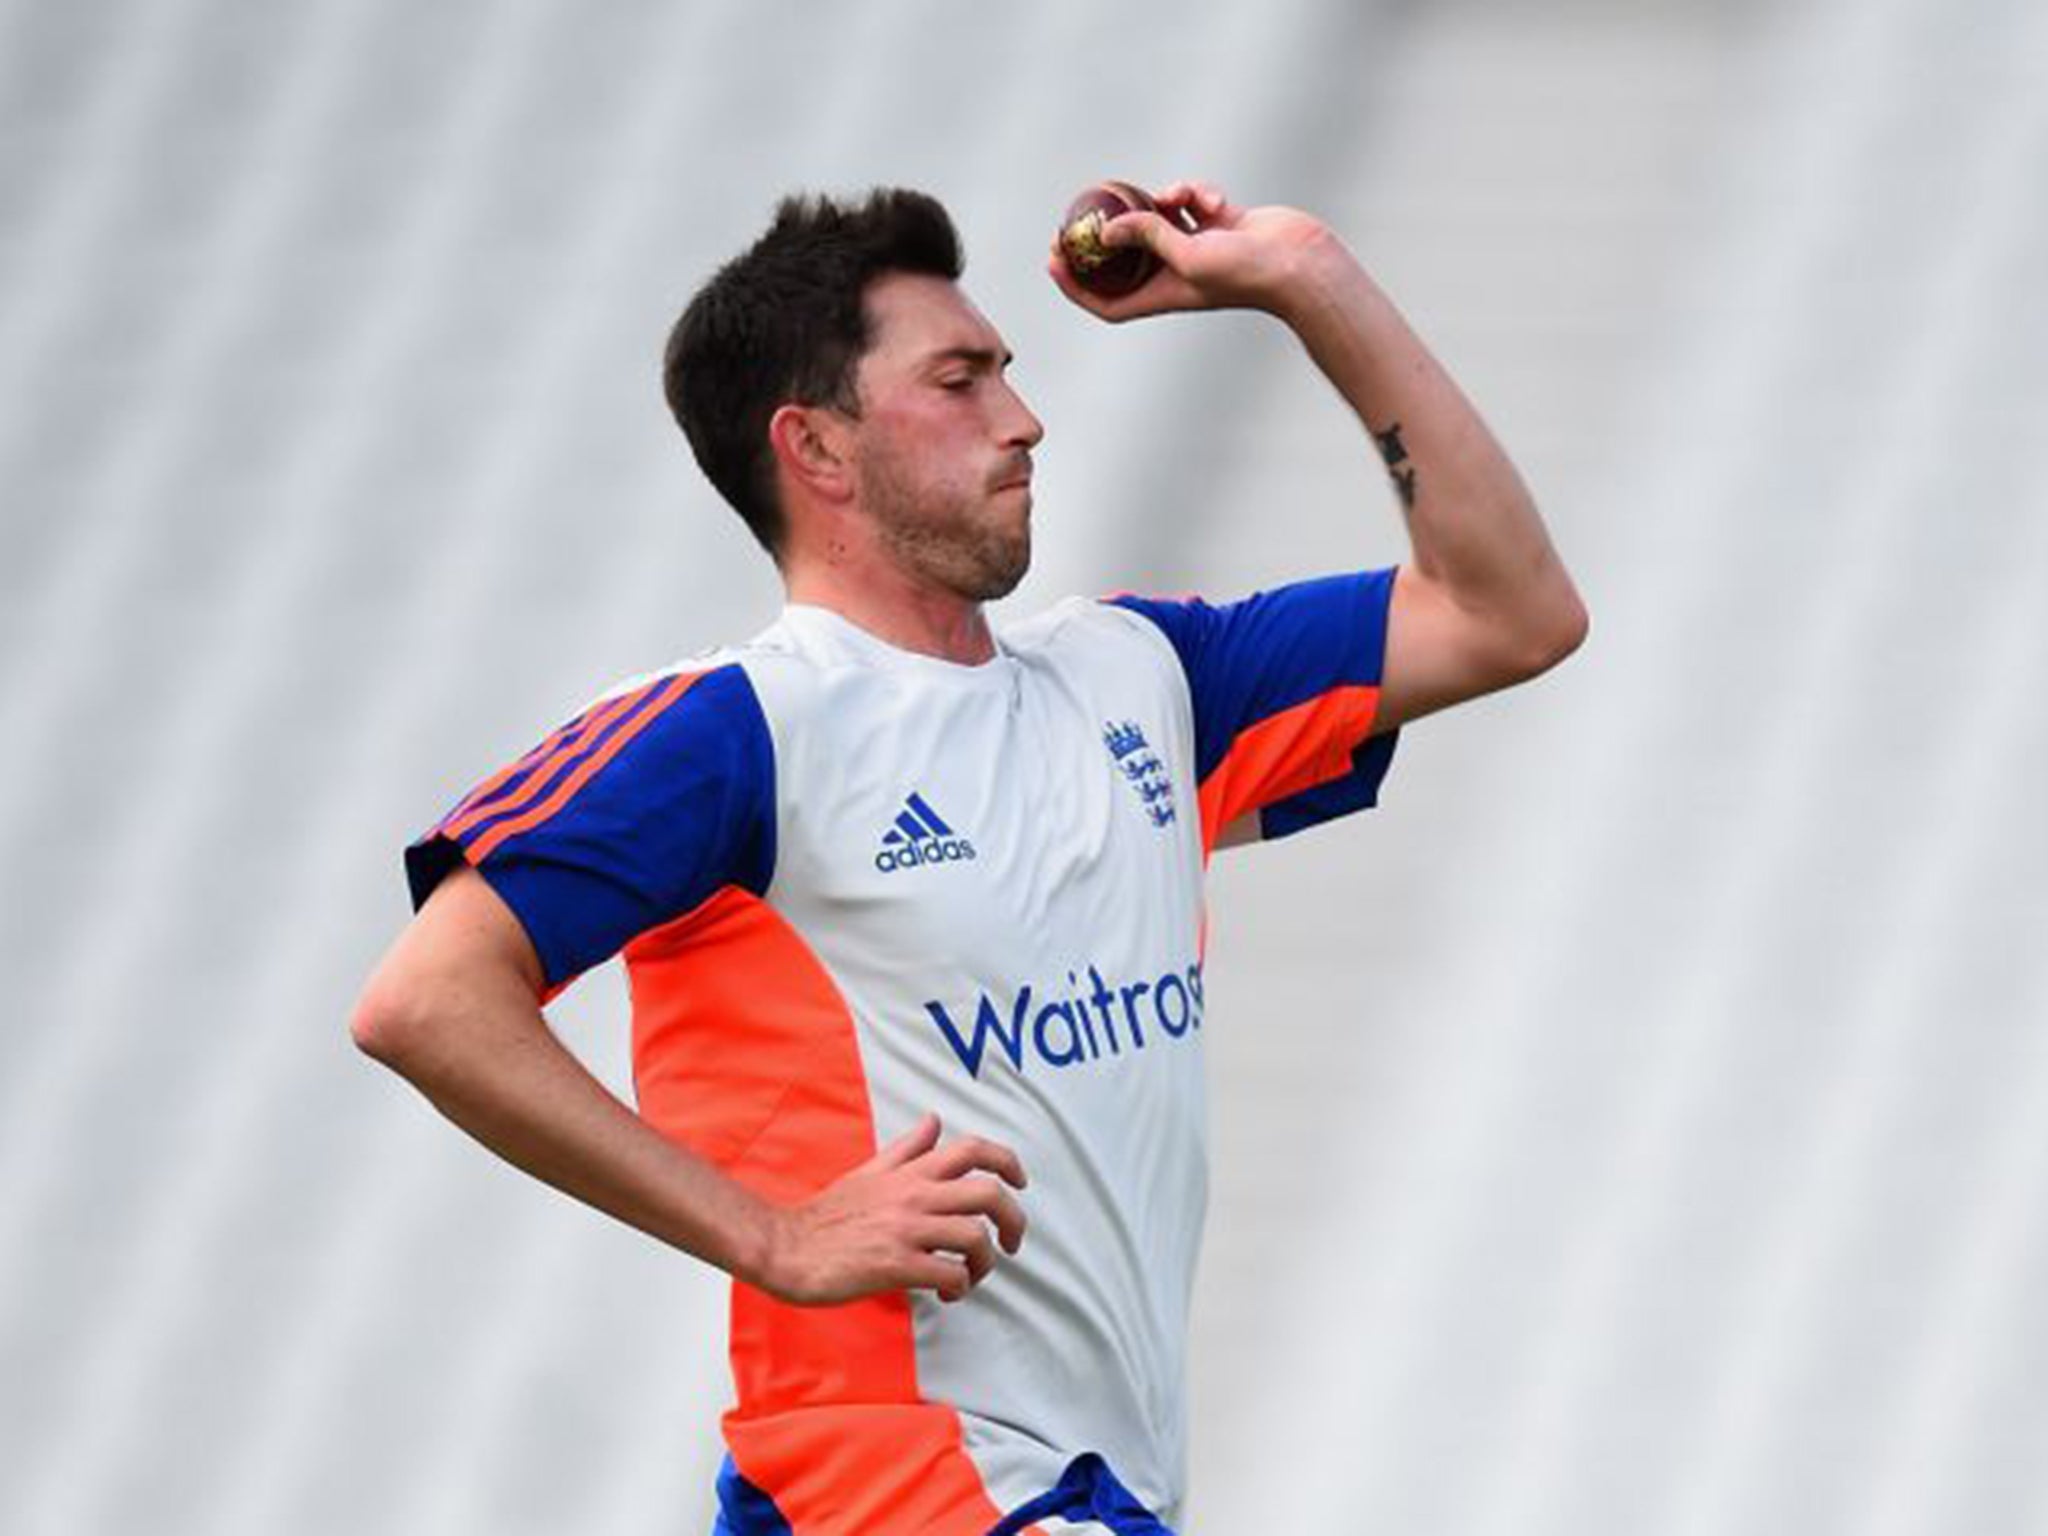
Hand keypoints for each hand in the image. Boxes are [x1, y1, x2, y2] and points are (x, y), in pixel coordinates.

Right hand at [761, 1113, 1028, 1305]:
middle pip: (989, 1193)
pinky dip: (959, 1286)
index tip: (1019, 1182)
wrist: (786, 1247)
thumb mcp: (869, 1171)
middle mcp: (914, 1196)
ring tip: (969, 1276)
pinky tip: (946, 1292)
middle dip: (1014, 1219)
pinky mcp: (896, 1264)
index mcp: (909, 1173)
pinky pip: (950, 1273)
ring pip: (975, 1237)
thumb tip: (934, 1120)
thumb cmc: (826, 1215)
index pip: (973, 1149)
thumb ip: (906, 1149)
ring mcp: (906, 1230)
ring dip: (984, 1263)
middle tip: (1011, 1242)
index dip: (1008, 1162)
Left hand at [1046, 180, 1338, 322]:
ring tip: (1172, 197)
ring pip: (1159, 220)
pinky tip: (1213, 197)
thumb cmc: (1245, 270)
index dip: (1077, 288)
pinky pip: (1192, 202)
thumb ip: (1148, 235)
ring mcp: (1199, 248)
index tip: (1052, 263)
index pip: (1108, 301)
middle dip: (1102, 238)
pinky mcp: (1219, 225)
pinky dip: (1196, 192)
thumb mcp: (1189, 254)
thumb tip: (1109, 227)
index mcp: (1164, 295)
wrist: (1298, 261)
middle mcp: (1177, 275)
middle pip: (1126, 261)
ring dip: (1160, 202)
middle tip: (1076, 217)